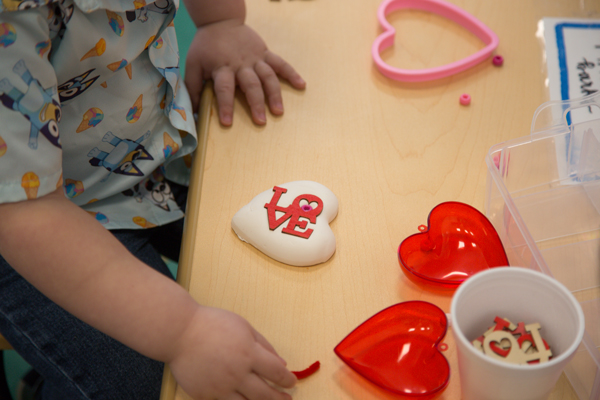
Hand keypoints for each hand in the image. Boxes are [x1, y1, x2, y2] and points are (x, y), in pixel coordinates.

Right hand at [168, 306, 296, 399]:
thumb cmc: (212, 324)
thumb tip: (281, 363)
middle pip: (265, 395)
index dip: (287, 379)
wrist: (179, 332)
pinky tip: (240, 398)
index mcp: (249, 354)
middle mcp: (237, 374)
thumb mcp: (243, 326)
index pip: (276, 372)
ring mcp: (220, 388)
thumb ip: (264, 344)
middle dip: (279, 399)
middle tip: (286, 399)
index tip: (292, 381)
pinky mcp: (205, 395)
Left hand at [184, 20, 304, 125]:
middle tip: (260, 121)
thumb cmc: (206, 46)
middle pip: (250, 85)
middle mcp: (240, 64)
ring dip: (274, 94)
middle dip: (256, 103)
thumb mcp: (192, 64)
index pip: (224, 89)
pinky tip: (301, 85)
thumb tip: (193, 110)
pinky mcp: (264, 53)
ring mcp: (255, 58)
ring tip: (279, 111)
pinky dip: (291, 73)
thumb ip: (193, 86)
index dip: (225, 106)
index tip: (228, 123)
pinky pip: (280, 63)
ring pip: (268, 77)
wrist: (220, 21)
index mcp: (222, 67)